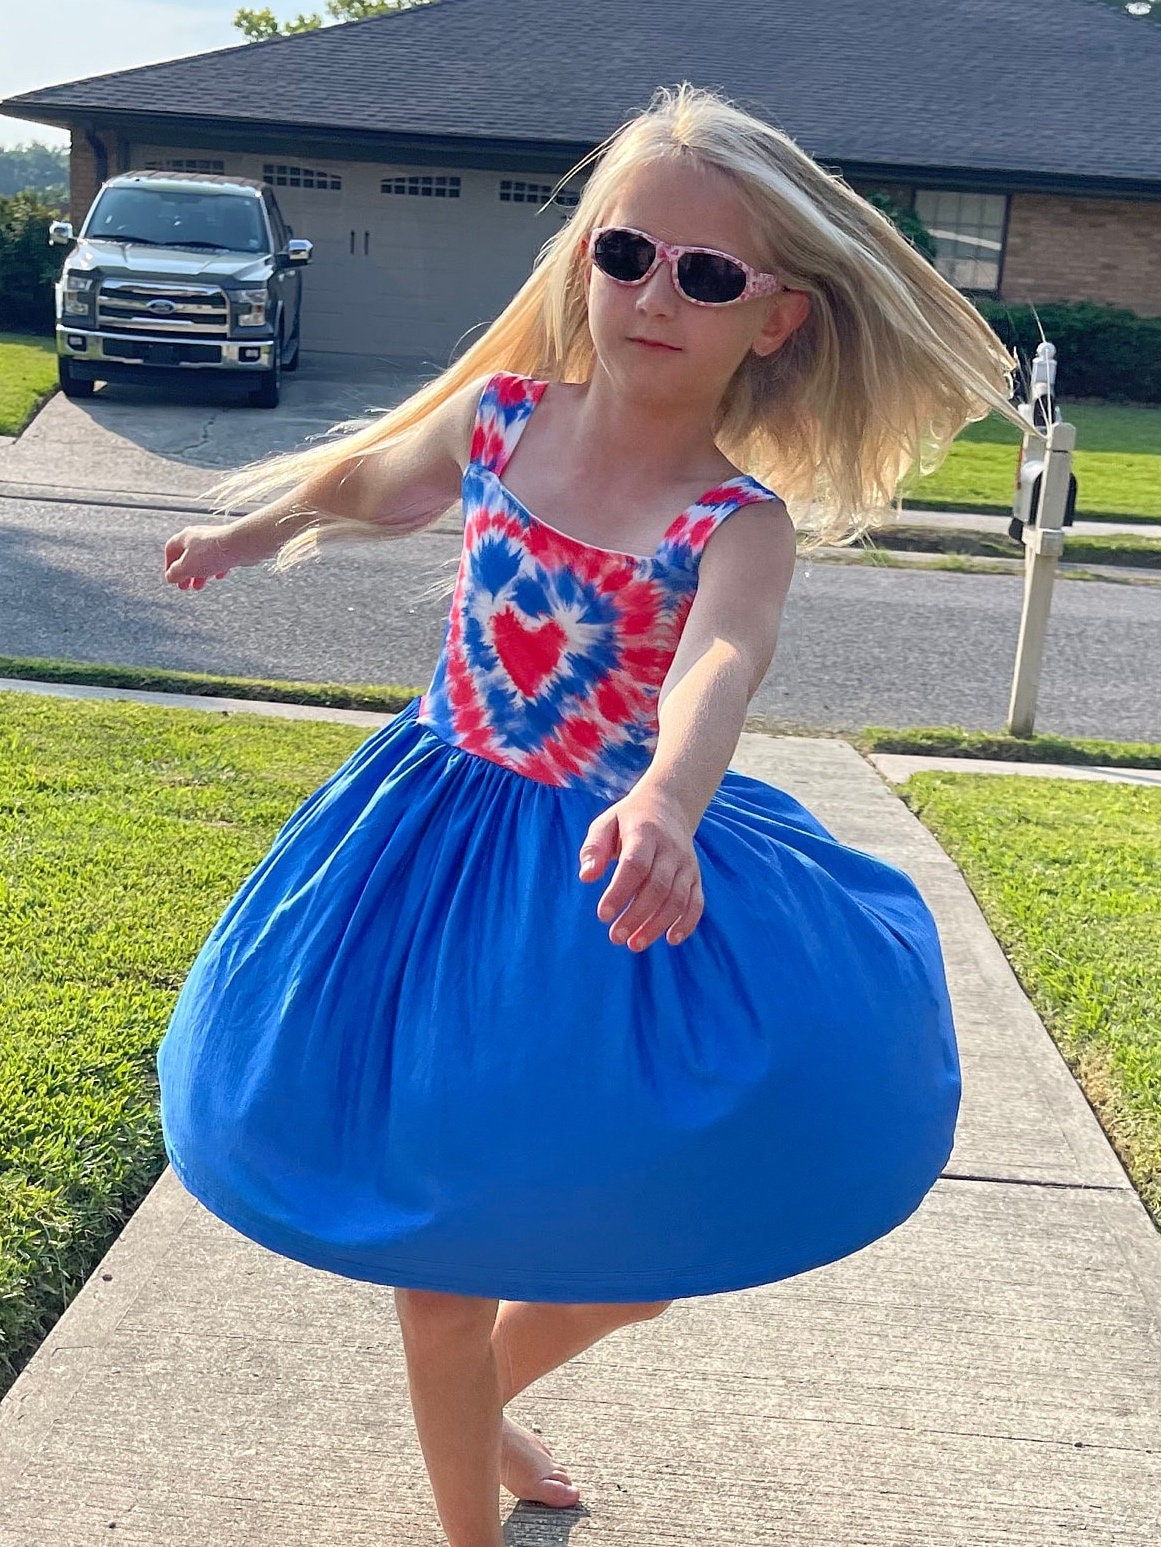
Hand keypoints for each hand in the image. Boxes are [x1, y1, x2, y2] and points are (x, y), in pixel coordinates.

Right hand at [163, 523, 243, 590]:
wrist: (240, 545)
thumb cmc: (211, 554)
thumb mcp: (187, 567)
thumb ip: (176, 573)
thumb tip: (170, 578)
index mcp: (185, 537)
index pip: (170, 550)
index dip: (168, 565)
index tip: (171, 578)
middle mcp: (199, 536)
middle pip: (187, 556)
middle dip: (185, 573)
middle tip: (184, 587)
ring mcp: (215, 541)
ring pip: (203, 559)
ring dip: (199, 574)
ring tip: (198, 586)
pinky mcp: (229, 547)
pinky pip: (219, 559)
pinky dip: (216, 569)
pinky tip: (218, 577)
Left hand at [578, 785, 703, 949]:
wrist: (668, 806)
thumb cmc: (629, 820)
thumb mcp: (606, 824)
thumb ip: (594, 849)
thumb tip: (586, 877)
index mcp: (645, 833)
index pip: (635, 865)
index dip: (620, 892)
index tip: (602, 915)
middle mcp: (670, 849)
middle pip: (657, 886)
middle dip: (637, 916)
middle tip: (616, 937)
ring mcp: (686, 864)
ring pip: (677, 898)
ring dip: (657, 925)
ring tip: (635, 944)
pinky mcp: (696, 876)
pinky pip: (697, 902)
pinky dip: (687, 922)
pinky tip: (671, 939)